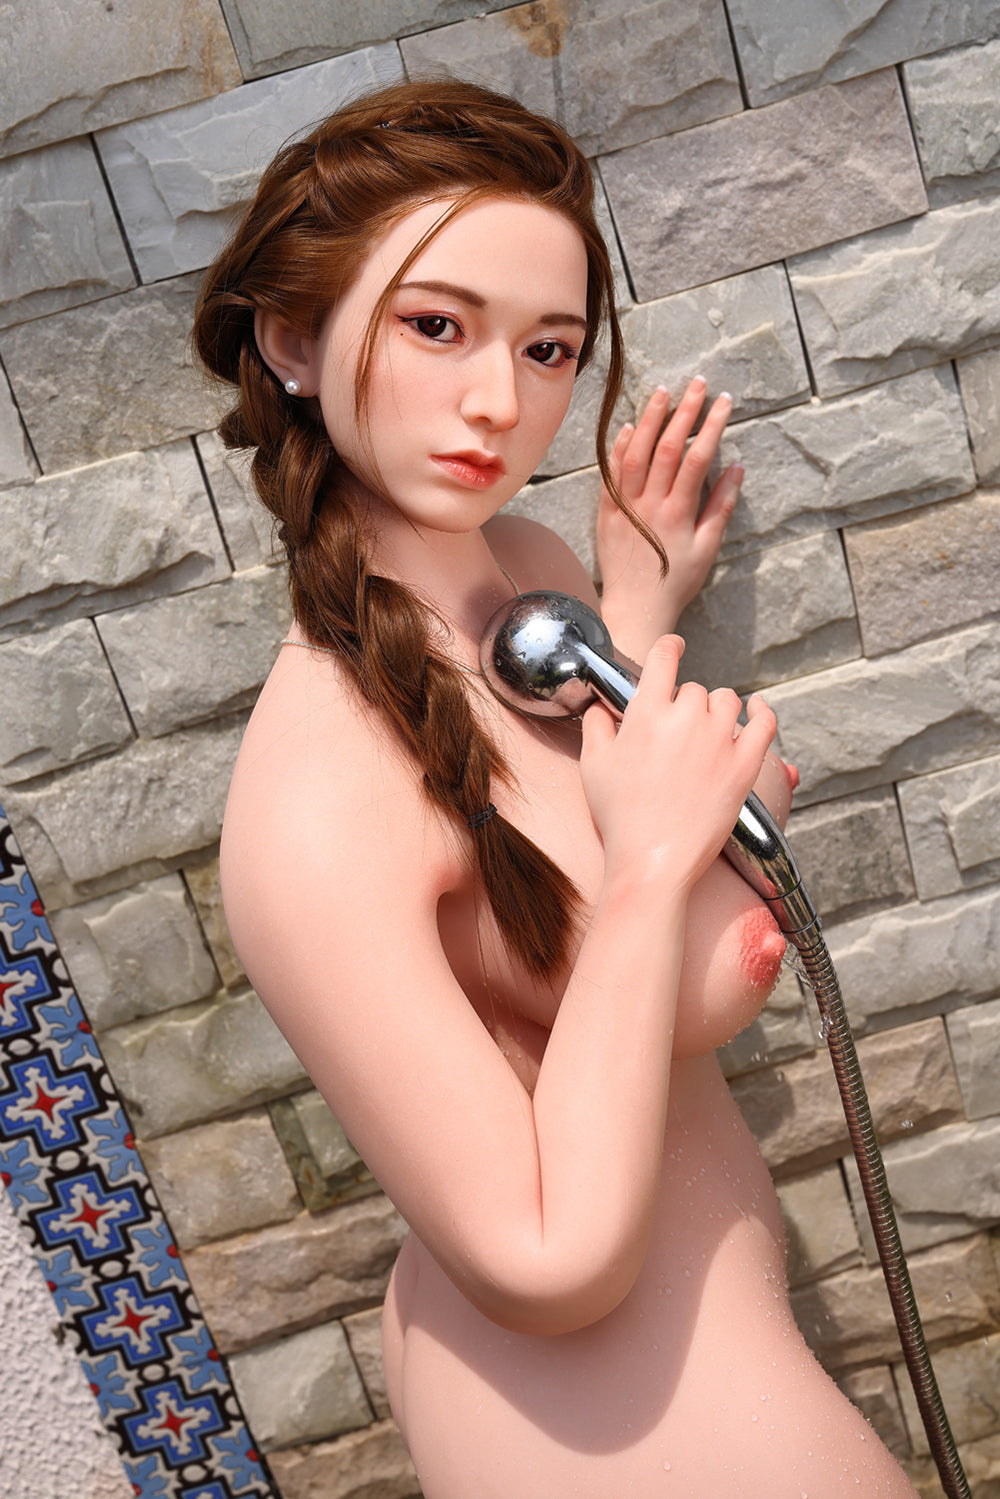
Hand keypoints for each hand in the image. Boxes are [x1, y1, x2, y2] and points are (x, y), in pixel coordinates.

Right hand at [580, 634, 775, 894]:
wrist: (653, 860)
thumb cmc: (620, 817)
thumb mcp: (593, 765)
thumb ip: (597, 726)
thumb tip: (602, 707)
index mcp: (647, 712)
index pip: (663, 658)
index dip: (669, 648)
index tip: (673, 648)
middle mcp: (687, 718)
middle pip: (694, 688)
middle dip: (684, 703)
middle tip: (675, 730)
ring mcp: (720, 740)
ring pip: (726, 700)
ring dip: (716, 708)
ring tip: (705, 731)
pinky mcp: (745, 765)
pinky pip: (764, 723)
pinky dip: (762, 710)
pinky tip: (757, 708)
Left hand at [597, 377, 742, 658]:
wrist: (636, 608)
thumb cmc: (676, 582)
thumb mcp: (708, 548)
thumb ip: (721, 506)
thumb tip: (736, 467)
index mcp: (679, 512)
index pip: (697, 456)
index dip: (711, 424)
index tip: (723, 400)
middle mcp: (650, 505)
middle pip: (666, 446)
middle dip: (684, 410)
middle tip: (697, 383)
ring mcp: (625, 507)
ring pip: (635, 453)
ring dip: (649, 419)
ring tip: (662, 392)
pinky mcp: (606, 514)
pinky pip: (610, 474)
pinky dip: (618, 448)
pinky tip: (626, 426)